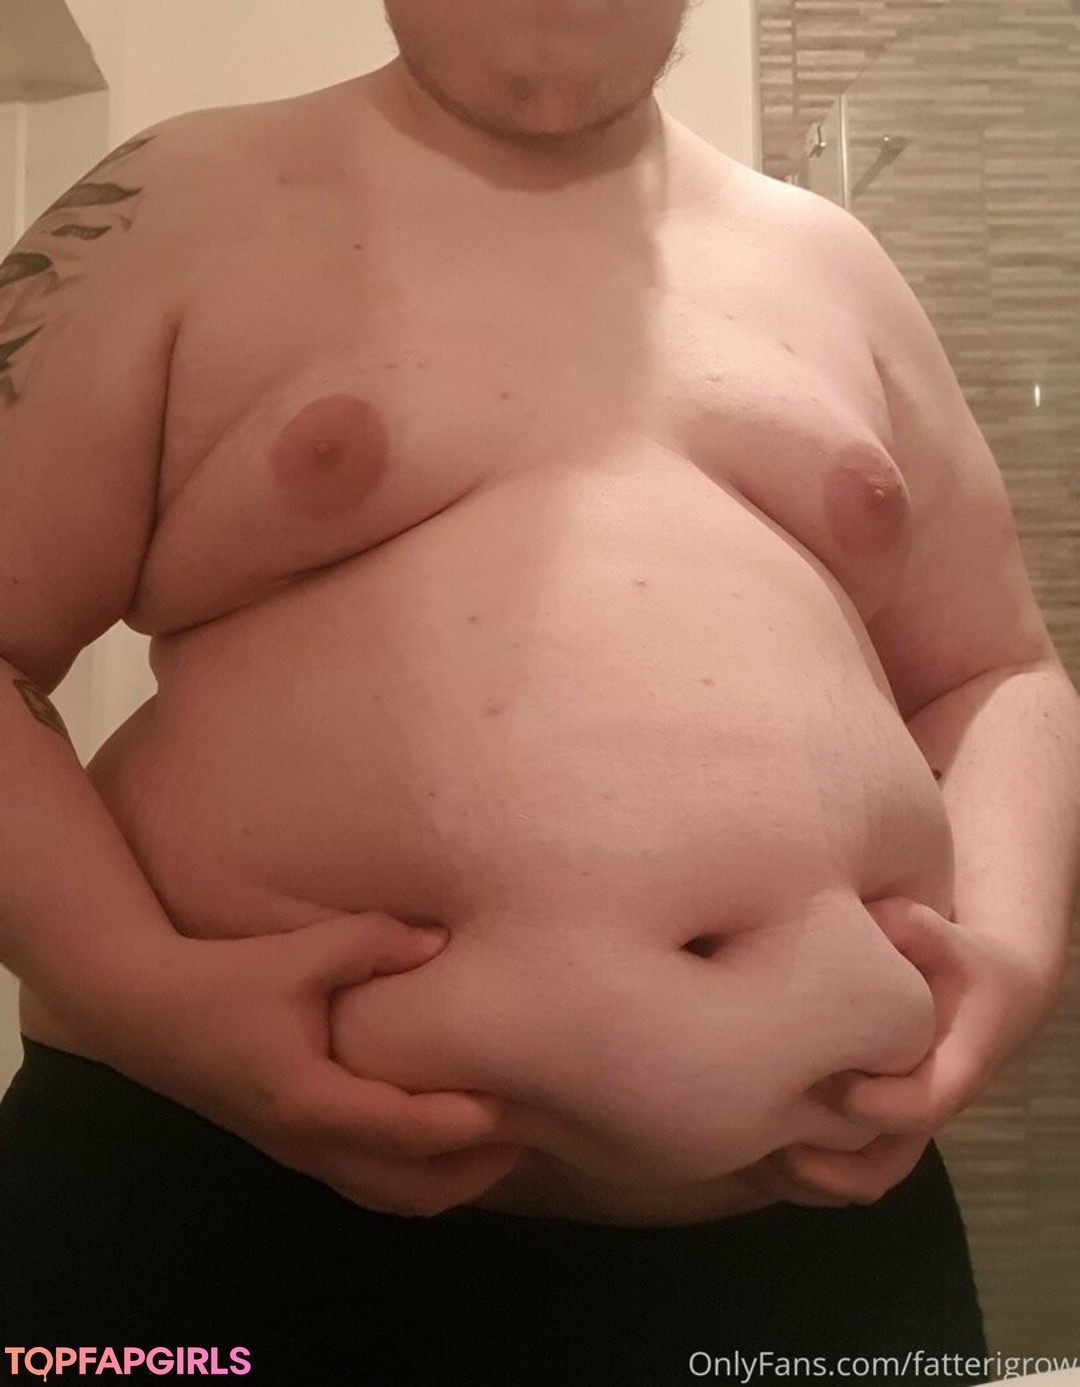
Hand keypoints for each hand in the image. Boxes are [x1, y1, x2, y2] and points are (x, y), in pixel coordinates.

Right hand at [50, 912, 522, 1216]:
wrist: (142, 1012)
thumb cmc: (220, 981)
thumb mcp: (297, 954)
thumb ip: (372, 943)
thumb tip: (439, 941)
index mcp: (310, 1100)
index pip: (407, 1131)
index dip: (467, 1124)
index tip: (515, 1102)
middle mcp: (305, 1141)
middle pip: (407, 1190)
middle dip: (472, 1174)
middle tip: (526, 1137)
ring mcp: (295, 1152)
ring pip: (386, 1196)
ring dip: (445, 1183)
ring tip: (495, 1150)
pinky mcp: (289, 1144)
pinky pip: (364, 1181)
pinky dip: (411, 1176)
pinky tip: (437, 1144)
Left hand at [738, 897, 1060, 1207]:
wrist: (988, 993)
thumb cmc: (963, 961)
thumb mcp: (951, 938)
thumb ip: (919, 928)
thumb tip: (879, 919)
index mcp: (952, 1069)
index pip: (922, 1109)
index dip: (878, 1106)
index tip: (837, 1087)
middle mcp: (921, 1106)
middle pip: (882, 1167)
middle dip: (830, 1167)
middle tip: (775, 1145)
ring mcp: (895, 1122)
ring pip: (854, 1178)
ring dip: (804, 1179)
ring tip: (749, 1158)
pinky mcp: (869, 1122)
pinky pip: (835, 1167)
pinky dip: (795, 1171)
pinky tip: (745, 1149)